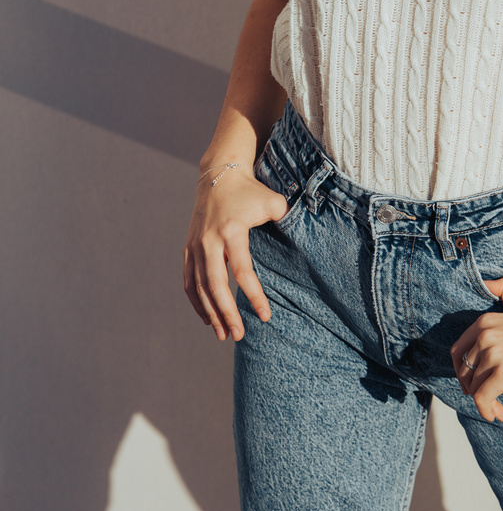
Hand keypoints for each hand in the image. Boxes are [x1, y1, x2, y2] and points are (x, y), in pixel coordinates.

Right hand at [183, 166, 287, 340]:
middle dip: (227, 313)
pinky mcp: (189, 248)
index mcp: (232, 231)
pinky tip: (207, 318)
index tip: (265, 316)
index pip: (242, 270)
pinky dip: (197, 301)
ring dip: (211, 313)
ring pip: (200, 287)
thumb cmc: (251, 190)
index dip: (254, 295)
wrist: (220, 175)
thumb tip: (304, 238)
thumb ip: (287, 219)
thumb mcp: (273, 200)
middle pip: (216, 285)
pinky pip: (189, 280)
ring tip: (223, 334)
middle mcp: (210, 240)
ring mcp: (196, 245)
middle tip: (239, 336)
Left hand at [450, 277, 502, 421]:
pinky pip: (482, 399)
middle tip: (490, 399)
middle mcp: (485, 336)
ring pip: (474, 387)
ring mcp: (493, 355)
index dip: (464, 370)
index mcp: (485, 322)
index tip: (476, 382)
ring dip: (484, 403)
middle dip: (474, 388)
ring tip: (499, 409)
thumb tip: (485, 282)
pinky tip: (499, 414)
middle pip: (464, 372)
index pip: (458, 351)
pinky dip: (487, 410)